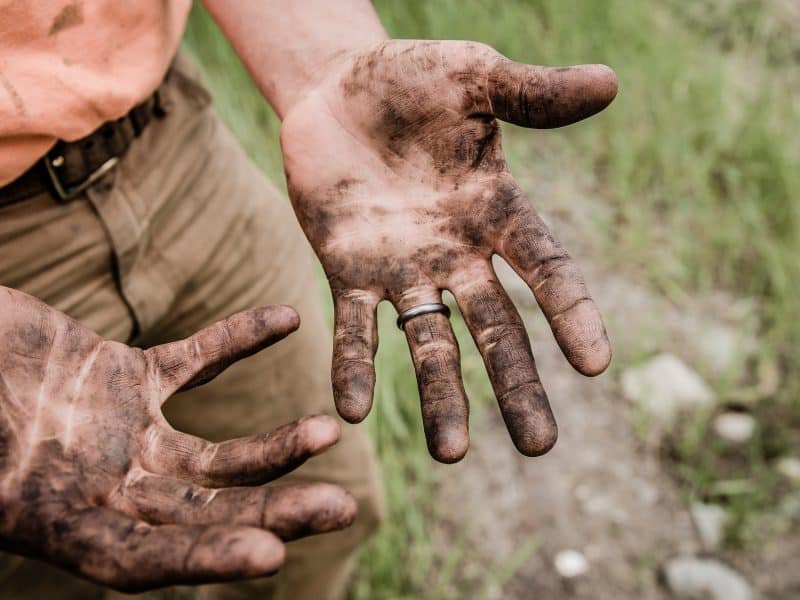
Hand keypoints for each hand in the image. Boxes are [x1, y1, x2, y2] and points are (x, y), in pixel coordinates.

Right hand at [0, 287, 355, 591]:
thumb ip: (2, 469)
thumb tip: (12, 490)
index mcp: (59, 520)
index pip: (142, 558)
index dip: (202, 559)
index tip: (270, 558)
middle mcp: (102, 486)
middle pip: (203, 512)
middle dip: (271, 513)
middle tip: (342, 509)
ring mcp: (120, 433)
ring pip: (214, 453)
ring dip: (272, 446)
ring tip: (327, 432)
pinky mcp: (126, 376)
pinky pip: (195, 360)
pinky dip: (237, 339)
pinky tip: (284, 318)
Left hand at [281, 40, 615, 461]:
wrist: (336, 90)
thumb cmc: (411, 80)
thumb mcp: (474, 76)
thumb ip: (532, 94)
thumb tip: (610, 82)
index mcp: (496, 211)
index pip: (545, 268)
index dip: (571, 312)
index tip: (597, 364)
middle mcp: (456, 253)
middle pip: (495, 327)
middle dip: (515, 385)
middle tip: (540, 446)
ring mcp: (402, 268)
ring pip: (428, 342)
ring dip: (439, 396)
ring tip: (449, 455)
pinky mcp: (347, 270)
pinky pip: (353, 326)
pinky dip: (354, 366)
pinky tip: (351, 411)